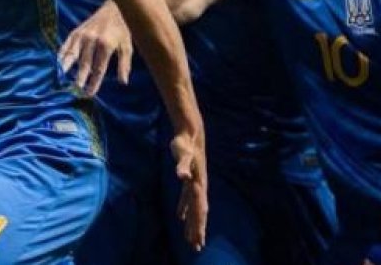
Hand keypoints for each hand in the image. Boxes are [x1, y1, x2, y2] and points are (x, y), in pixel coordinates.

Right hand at [58, 5, 132, 95]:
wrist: (114, 8)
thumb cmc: (122, 30)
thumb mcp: (127, 46)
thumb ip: (125, 64)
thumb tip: (123, 82)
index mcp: (106, 44)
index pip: (98, 68)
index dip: (93, 82)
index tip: (89, 94)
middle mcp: (92, 39)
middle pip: (84, 63)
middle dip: (79, 77)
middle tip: (75, 89)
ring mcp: (82, 35)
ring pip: (72, 54)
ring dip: (66, 67)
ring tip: (60, 78)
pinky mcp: (75, 32)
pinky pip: (66, 45)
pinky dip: (61, 55)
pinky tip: (57, 65)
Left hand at [170, 130, 207, 250]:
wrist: (190, 133)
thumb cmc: (185, 143)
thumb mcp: (182, 154)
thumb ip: (182, 165)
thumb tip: (182, 175)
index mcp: (198, 184)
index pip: (199, 210)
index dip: (199, 225)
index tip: (197, 240)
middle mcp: (199, 186)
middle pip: (199, 213)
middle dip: (198, 230)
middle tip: (197, 247)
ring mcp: (194, 183)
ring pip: (194, 208)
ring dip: (193, 223)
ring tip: (191, 238)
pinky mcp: (189, 179)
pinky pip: (187, 199)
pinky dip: (184, 209)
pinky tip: (180, 217)